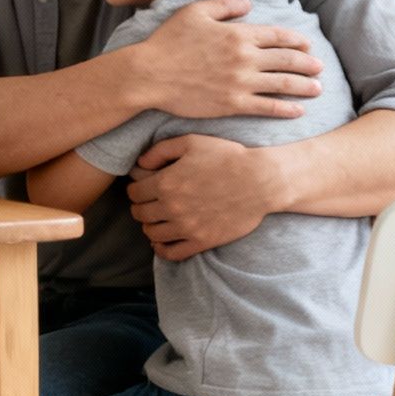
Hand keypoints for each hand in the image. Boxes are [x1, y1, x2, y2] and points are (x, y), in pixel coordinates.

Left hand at [126, 134, 286, 260]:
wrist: (260, 180)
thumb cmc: (227, 157)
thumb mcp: (191, 142)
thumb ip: (160, 150)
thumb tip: (139, 163)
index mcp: (166, 182)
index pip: (133, 193)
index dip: (135, 188)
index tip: (142, 187)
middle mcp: (172, 207)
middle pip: (139, 213)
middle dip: (141, 206)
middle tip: (149, 202)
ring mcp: (187, 227)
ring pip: (151, 233)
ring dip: (150, 225)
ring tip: (157, 218)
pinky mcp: (202, 241)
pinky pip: (172, 253)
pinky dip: (161, 249)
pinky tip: (162, 241)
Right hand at [134, 0, 322, 118]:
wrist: (150, 74)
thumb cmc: (168, 41)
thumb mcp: (194, 12)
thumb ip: (224, 5)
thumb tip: (248, 4)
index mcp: (238, 34)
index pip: (278, 36)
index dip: (296, 40)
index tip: (307, 44)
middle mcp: (245, 58)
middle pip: (287, 60)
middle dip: (307, 63)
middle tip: (319, 67)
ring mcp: (241, 83)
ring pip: (283, 84)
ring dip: (304, 86)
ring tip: (318, 89)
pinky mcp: (233, 104)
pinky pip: (267, 107)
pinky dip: (286, 109)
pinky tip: (299, 110)